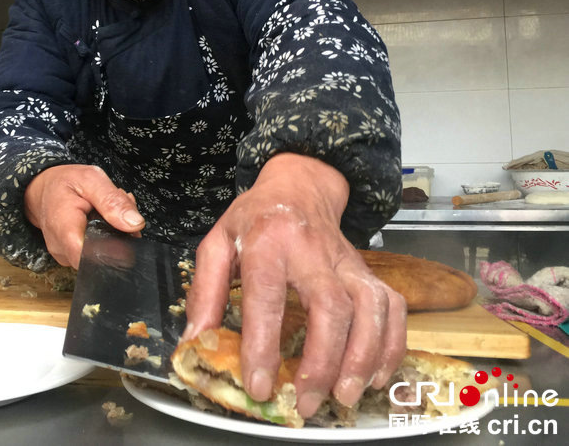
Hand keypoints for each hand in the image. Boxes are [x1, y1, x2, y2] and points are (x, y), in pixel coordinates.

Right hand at [24, 164, 144, 266]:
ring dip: (114, 234)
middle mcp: (62, 248)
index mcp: (64, 227)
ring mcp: (65, 255)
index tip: (129, 233)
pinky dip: (105, 236)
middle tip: (121, 208)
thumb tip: (135, 224)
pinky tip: (103, 220)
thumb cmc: (64, 183)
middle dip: (120, 235)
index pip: (91, 258)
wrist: (43, 189)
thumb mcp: (90, 179)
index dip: (116, 252)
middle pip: (102, 256)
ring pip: (101, 254)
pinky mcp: (71, 257)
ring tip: (109, 210)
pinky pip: (94, 252)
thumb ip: (112, 200)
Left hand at [183, 153, 406, 417]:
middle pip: (330, 307)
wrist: (298, 186)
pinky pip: (393, 306)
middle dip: (322, 361)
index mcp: (267, 242)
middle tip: (307, 402)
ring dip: (362, 357)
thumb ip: (204, 290)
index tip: (259, 386)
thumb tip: (196, 340)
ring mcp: (346, 261)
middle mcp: (312, 251)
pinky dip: (391, 344)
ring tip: (344, 396)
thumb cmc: (254, 218)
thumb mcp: (217, 243)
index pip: (267, 296)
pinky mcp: (368, 270)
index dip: (264, 344)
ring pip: (369, 308)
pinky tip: (375, 376)